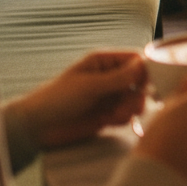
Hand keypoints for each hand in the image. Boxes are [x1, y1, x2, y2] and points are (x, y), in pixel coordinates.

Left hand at [10, 50, 146, 149]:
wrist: (38, 126)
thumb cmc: (57, 98)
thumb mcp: (90, 85)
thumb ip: (119, 77)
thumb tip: (143, 65)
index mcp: (103, 62)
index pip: (135, 59)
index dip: (145, 70)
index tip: (148, 83)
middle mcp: (109, 77)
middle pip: (139, 81)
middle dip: (138, 93)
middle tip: (132, 104)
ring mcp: (108, 96)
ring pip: (135, 99)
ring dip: (130, 108)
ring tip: (116, 114)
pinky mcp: (107, 114)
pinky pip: (126, 114)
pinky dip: (122, 119)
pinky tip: (108, 121)